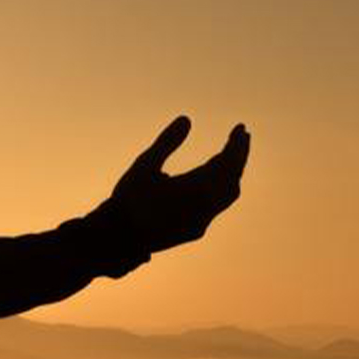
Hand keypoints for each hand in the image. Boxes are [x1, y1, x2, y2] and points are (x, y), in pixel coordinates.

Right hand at [102, 115, 249, 254]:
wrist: (118, 239)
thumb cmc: (129, 200)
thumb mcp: (144, 165)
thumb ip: (167, 142)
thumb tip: (186, 119)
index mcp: (196, 187)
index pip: (227, 161)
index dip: (236, 143)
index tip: (241, 127)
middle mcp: (206, 206)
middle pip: (233, 177)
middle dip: (239, 156)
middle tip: (241, 137)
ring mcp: (203, 221)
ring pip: (228, 194)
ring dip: (232, 173)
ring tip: (230, 158)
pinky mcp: (196, 231)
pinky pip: (218, 206)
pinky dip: (221, 188)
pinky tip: (212, 182)